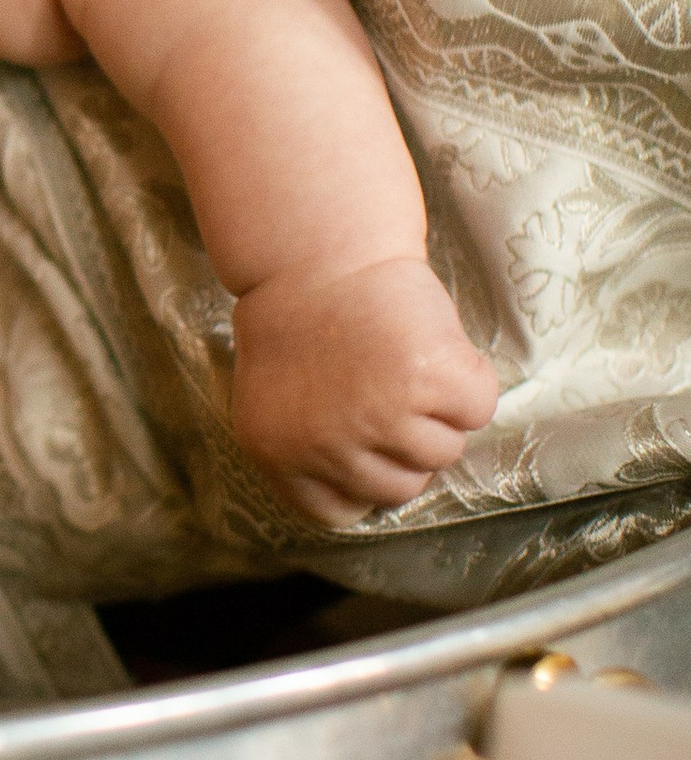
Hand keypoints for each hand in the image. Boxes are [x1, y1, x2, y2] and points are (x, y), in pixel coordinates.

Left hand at [232, 256, 499, 525]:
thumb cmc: (305, 316)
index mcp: (282, 457)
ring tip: (406, 360)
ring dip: (439, 412)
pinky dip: (470, 381)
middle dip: (407, 442)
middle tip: (389, 386)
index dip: (366, 477)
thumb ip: (317, 445)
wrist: (319, 249)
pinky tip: (435, 345)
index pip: (341, 511)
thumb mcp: (285, 398)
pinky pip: (478, 410)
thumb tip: (374, 483)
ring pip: (443, 452)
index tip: (371, 442)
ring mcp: (380, 418)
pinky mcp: (428, 382)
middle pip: (402, 487)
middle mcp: (328, 448)